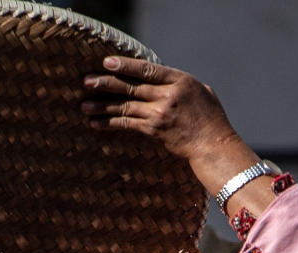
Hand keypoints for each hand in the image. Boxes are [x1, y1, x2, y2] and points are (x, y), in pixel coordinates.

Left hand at [81, 57, 274, 216]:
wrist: (213, 144)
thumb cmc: (210, 117)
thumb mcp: (201, 91)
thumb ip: (180, 83)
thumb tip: (161, 78)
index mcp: (180, 80)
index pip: (147, 69)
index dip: (126, 65)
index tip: (107, 62)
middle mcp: (167, 96)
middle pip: (131, 87)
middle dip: (106, 84)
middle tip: (86, 82)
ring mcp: (159, 114)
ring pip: (125, 107)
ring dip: (102, 106)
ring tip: (83, 105)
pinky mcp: (154, 131)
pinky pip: (127, 125)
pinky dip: (110, 124)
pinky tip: (95, 123)